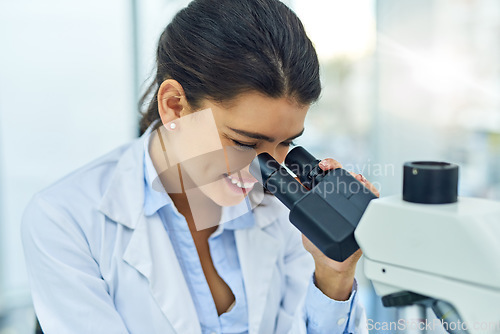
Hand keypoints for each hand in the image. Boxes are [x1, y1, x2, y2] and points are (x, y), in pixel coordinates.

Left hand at [301, 158, 379, 299]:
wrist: (331, 265)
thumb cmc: (318, 245)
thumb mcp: (304, 224)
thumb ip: (299, 210)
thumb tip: (290, 194)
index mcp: (325, 197)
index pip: (326, 175)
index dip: (326, 165)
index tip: (321, 165)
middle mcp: (340, 199)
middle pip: (343, 175)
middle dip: (337, 167)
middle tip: (329, 167)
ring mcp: (354, 206)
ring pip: (358, 184)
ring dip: (356, 177)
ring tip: (353, 177)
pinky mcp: (366, 215)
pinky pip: (372, 200)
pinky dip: (371, 191)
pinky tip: (366, 187)